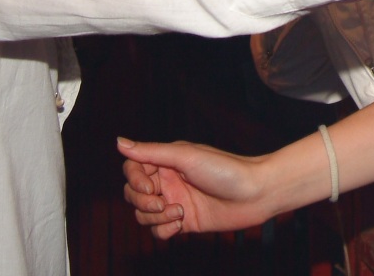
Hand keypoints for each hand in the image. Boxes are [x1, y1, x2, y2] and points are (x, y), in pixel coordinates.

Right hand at [118, 137, 272, 239]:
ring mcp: (175, 202)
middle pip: (133, 195)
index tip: (150, 187)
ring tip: (179, 212)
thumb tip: (118, 142)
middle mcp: (168, 181)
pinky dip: (164, 230)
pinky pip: (159, 231)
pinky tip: (182, 223)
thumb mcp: (185, 156)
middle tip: (162, 203)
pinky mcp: (184, 222)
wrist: (255, 194)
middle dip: (142, 202)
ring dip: (155, 217)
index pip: (132, 170)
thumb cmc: (224, 169)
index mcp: (167, 161)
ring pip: (144, 215)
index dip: (134, 181)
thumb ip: (150, 152)